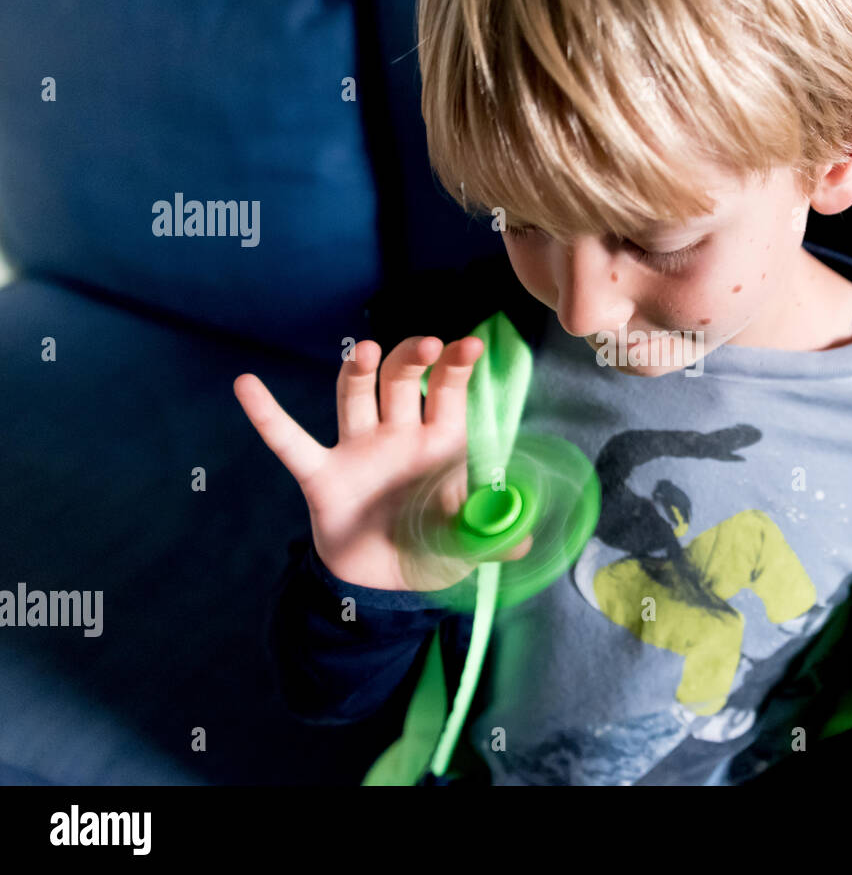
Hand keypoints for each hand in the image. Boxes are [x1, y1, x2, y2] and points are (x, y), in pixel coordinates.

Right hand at [233, 336, 531, 591]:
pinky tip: (246, 385)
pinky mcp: (322, 476)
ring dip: (358, 370)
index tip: (470, 346)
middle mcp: (398, 435)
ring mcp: (358, 450)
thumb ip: (492, 539)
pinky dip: (267, 415)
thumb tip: (523, 542)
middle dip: (412, 358)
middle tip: (427, 345)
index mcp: (440, 443)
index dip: (459, 366)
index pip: (449, 392)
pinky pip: (290, 442)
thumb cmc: (431, 549)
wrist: (385, 588)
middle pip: (401, 380)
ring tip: (366, 350)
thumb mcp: (469, 545)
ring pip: (355, 395)